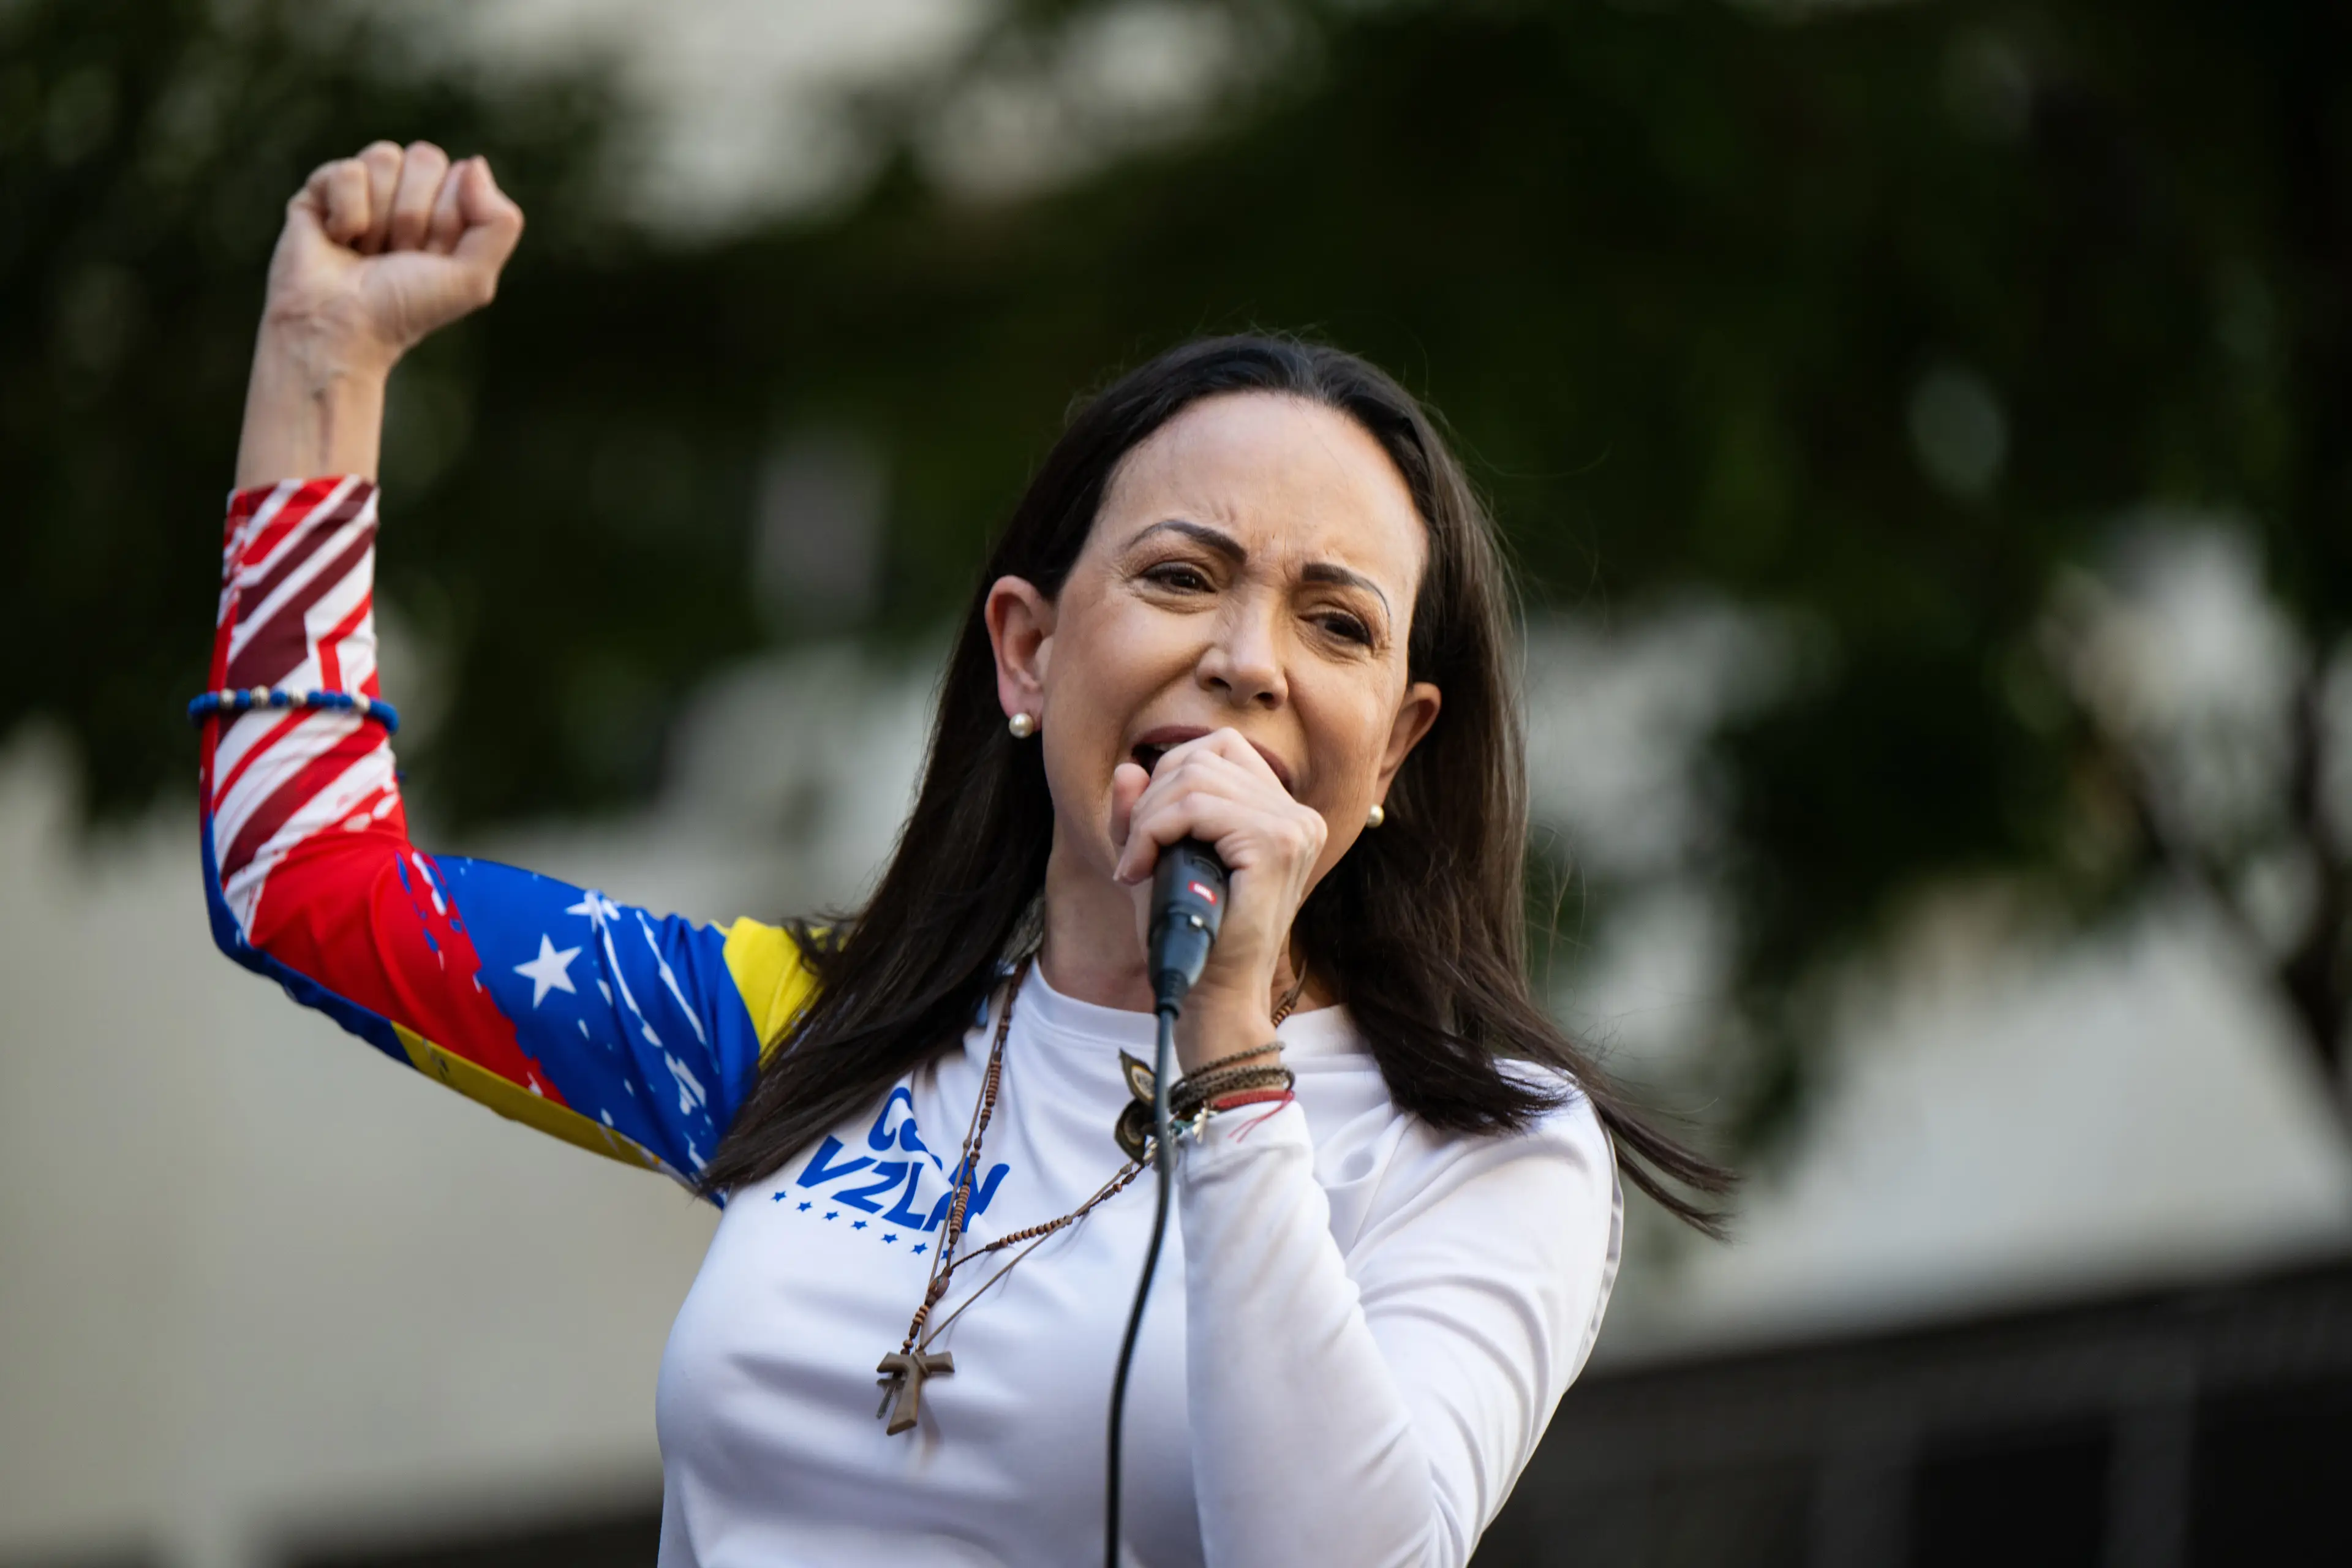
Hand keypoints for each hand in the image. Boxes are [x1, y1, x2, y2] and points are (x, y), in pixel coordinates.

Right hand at [263, 140, 523, 372]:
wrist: (343, 328)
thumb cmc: (407, 308)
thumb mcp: (474, 278)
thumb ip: (499, 223)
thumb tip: (474, 163)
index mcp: (445, 210)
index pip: (461, 175)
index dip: (449, 218)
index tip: (432, 258)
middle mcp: (404, 194)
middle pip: (425, 157)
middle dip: (415, 215)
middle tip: (398, 255)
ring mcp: (362, 189)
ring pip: (385, 156)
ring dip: (381, 217)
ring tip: (368, 251)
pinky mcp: (320, 190)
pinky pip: (346, 170)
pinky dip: (348, 213)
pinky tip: (339, 240)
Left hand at [1110, 729, 1327, 1069]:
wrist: (1213, 997)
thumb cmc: (1191, 935)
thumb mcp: (1158, 862)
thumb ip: (1142, 814)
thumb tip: (1129, 768)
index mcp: (1281, 813)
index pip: (1219, 749)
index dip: (1168, 778)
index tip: (1145, 832)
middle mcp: (1297, 814)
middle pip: (1204, 756)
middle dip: (1152, 799)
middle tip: (1133, 854)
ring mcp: (1293, 826)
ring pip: (1196, 776)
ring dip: (1148, 818)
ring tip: (1136, 865)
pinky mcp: (1277, 843)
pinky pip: (1197, 806)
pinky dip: (1154, 830)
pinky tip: (1140, 869)